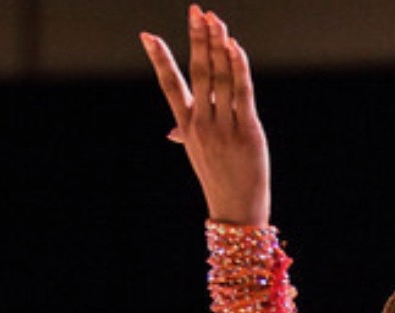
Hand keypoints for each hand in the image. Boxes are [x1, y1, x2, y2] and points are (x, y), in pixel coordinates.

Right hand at [141, 8, 268, 225]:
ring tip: (216, 20)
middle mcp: (202, 124)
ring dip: (219, 46)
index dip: (159, 59)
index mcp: (186, 126)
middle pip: (198, 73)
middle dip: (197, 39)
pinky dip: (239, 68)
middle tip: (196, 10)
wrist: (236, 210)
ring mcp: (224, 128)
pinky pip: (243, 93)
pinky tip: (235, 47)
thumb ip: (186, 133)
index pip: (168, 85)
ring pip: (220, 78)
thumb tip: (172, 131)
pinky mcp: (248, 132)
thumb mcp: (198, 155)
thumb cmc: (218, 179)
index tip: (147, 35)